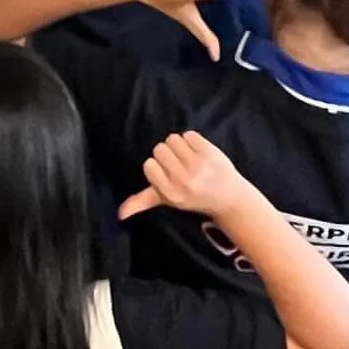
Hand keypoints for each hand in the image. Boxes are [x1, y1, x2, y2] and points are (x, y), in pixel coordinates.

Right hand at [120, 128, 247, 221]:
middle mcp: (183, 181)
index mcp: (171, 194)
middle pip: (160, 149)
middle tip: (180, 166)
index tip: (167, 173)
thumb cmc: (195, 197)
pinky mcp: (210, 153)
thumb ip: (143, 201)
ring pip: (173, 139)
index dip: (157, 166)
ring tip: (190, 158)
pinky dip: (193, 141)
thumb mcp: (168, 201)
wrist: (229, 198)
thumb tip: (119, 214)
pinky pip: (189, 135)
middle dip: (168, 154)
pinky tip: (200, 153)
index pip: (149, 165)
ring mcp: (198, 166)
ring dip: (180, 145)